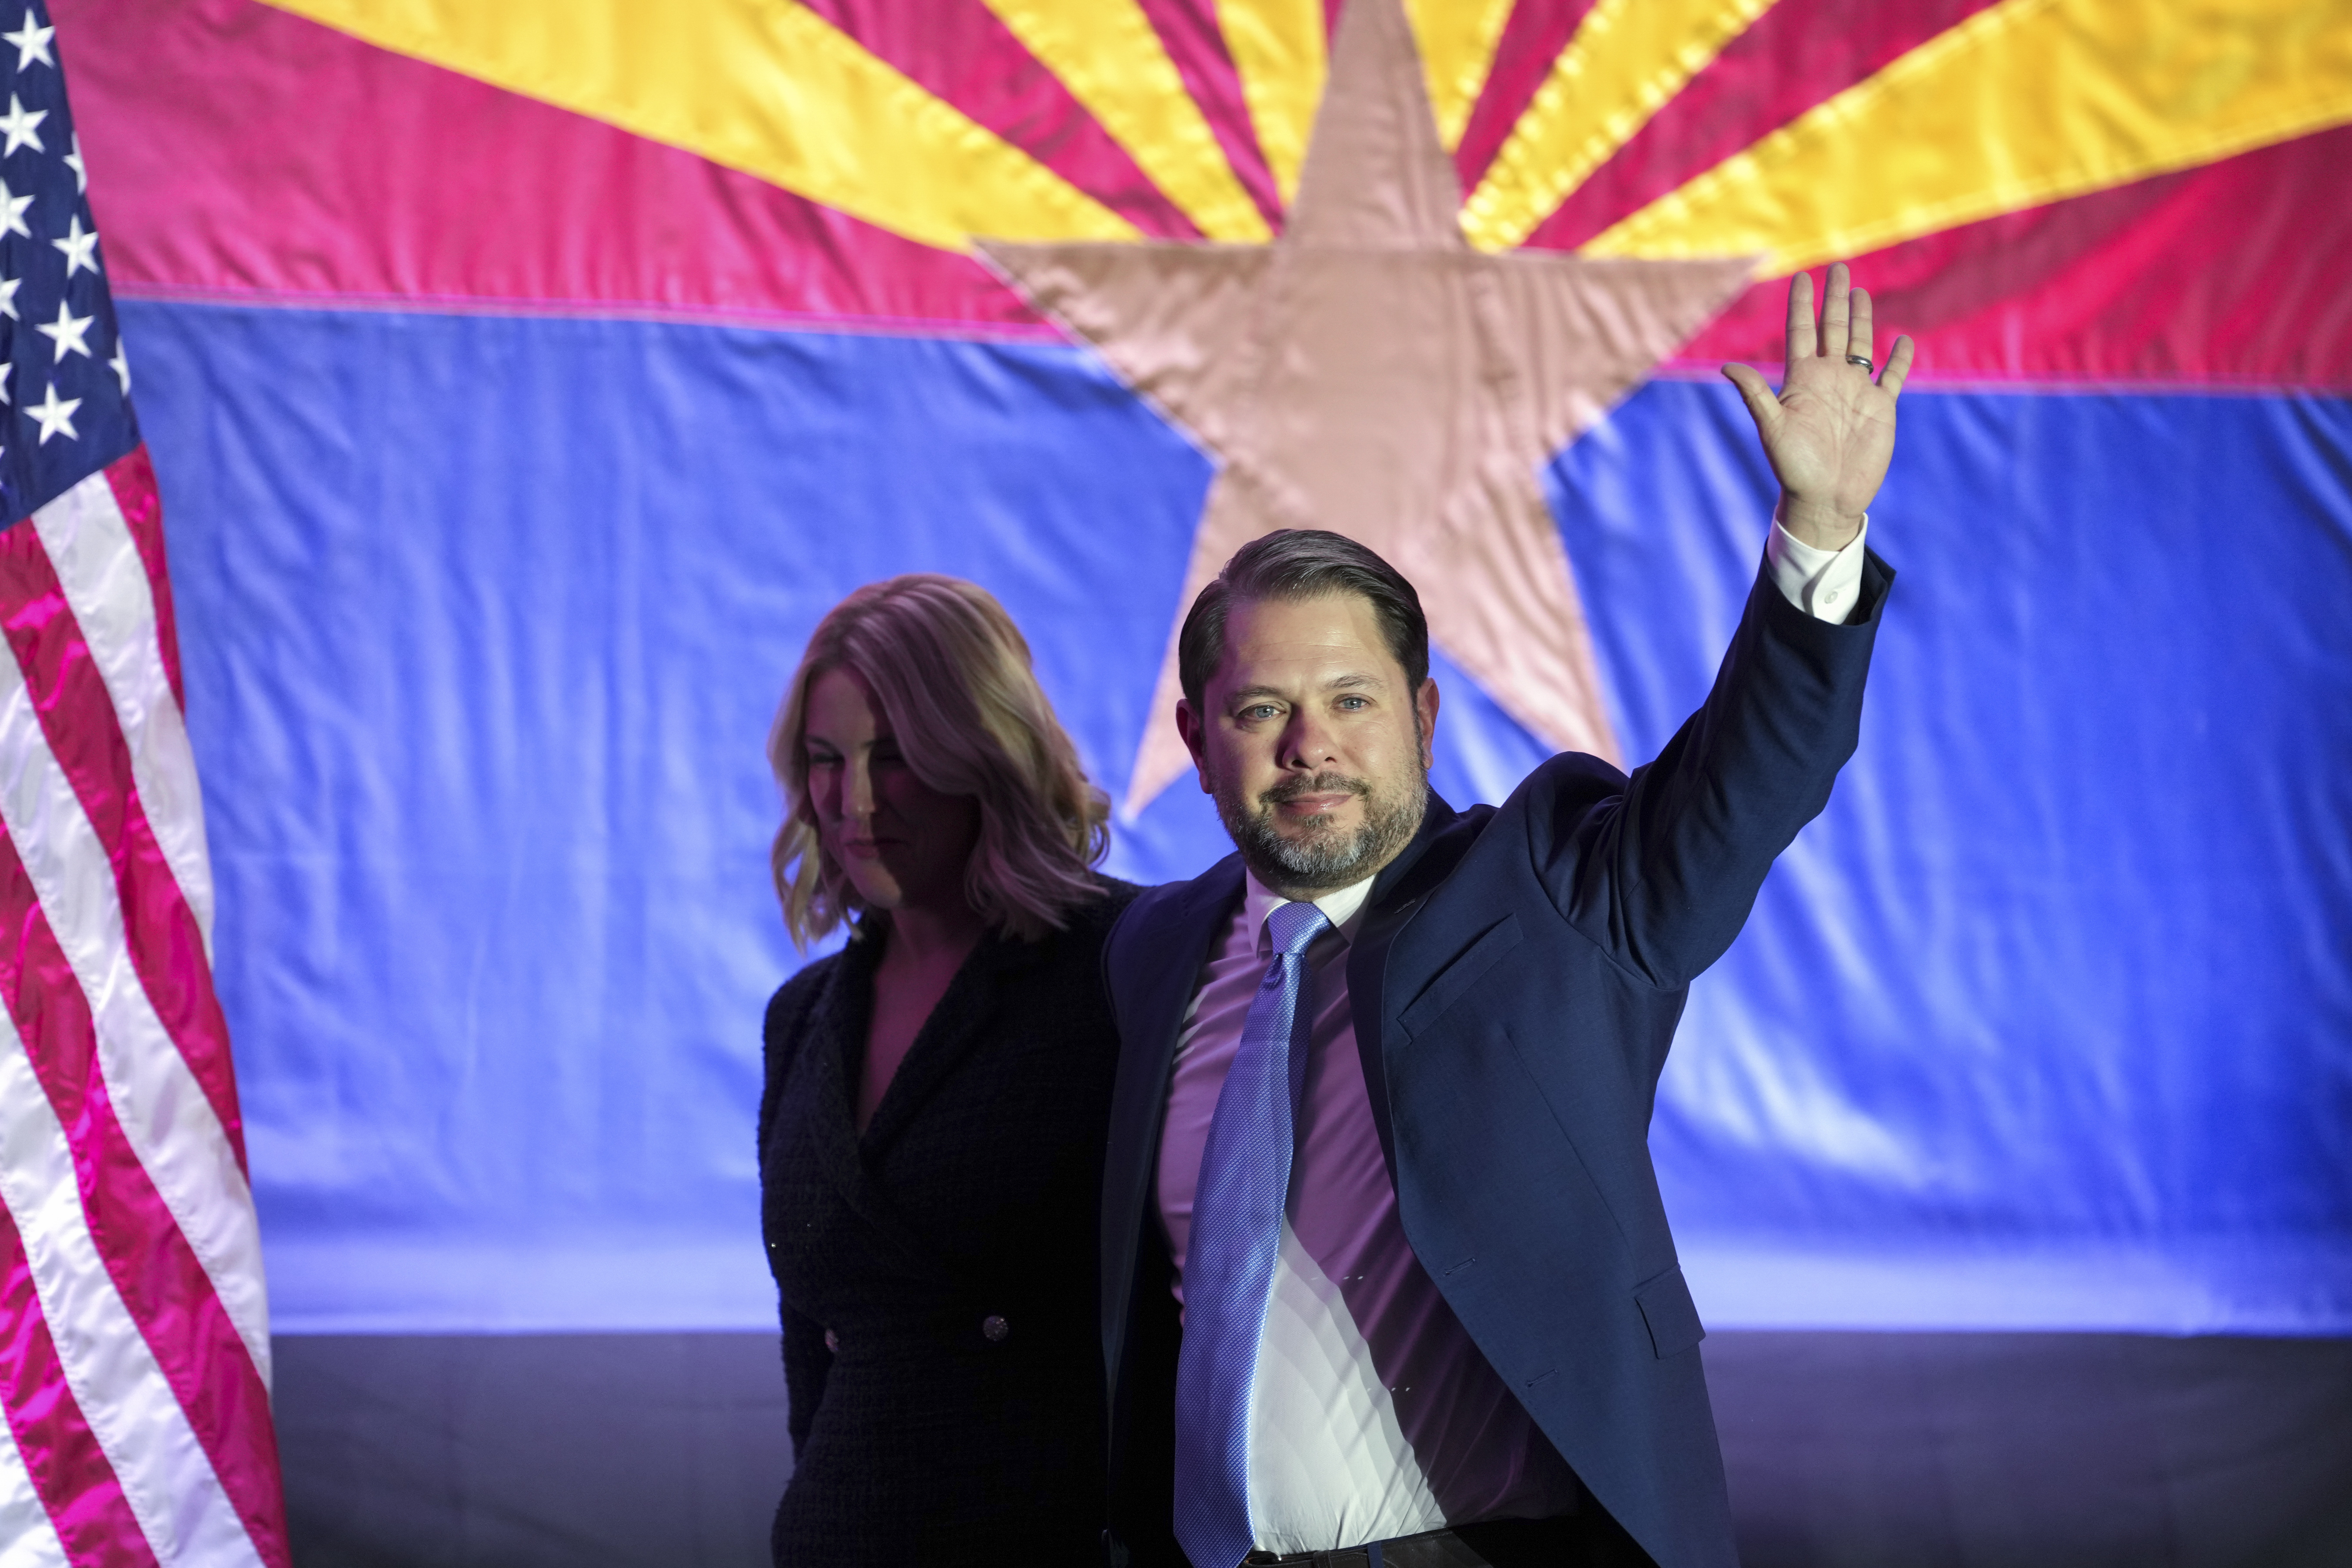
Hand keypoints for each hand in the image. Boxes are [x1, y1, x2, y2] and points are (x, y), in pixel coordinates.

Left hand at [1723, 262, 1913, 550]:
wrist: (1825, 498)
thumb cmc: (1794, 467)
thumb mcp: (1773, 429)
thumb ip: (1755, 395)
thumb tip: (1726, 367)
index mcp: (1802, 379)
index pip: (1803, 332)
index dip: (1803, 305)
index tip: (1802, 277)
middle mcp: (1829, 379)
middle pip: (1833, 329)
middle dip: (1836, 299)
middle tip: (1839, 268)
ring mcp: (1856, 391)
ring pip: (1860, 345)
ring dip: (1861, 319)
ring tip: (1860, 292)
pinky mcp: (1880, 408)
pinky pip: (1891, 376)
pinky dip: (1898, 359)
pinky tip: (1902, 341)